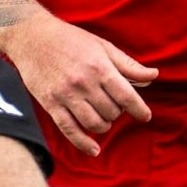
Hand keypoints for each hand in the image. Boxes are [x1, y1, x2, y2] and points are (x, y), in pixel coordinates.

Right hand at [3, 10, 156, 157]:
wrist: (32, 37)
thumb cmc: (71, 40)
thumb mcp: (102, 46)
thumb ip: (128, 65)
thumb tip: (153, 76)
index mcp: (100, 67)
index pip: (126, 96)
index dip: (139, 110)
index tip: (146, 117)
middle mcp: (84, 83)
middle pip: (111, 112)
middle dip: (117, 112)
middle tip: (112, 105)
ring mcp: (66, 95)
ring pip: (94, 124)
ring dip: (104, 126)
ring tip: (103, 118)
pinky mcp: (51, 104)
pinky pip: (70, 130)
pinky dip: (84, 143)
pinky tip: (94, 150)